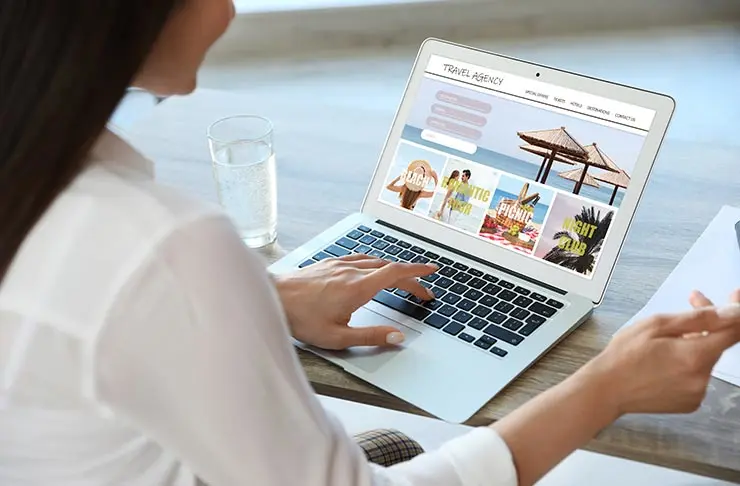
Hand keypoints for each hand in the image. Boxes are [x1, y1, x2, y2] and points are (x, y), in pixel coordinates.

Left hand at [274, 255, 437, 349]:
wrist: (272, 298)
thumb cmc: (300, 319)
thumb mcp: (338, 337)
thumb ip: (370, 337)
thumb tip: (397, 336)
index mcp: (357, 287)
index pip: (395, 273)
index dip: (417, 272)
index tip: (432, 271)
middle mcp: (350, 271)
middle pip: (389, 268)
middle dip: (409, 278)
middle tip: (422, 292)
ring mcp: (338, 264)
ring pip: (374, 261)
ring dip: (392, 269)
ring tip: (401, 281)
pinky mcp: (328, 263)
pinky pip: (358, 258)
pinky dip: (373, 263)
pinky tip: (370, 268)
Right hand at [582, 290, 739, 416]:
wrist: (607, 389)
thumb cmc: (624, 355)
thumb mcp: (656, 325)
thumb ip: (698, 318)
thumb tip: (732, 312)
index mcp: (695, 356)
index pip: (733, 332)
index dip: (735, 311)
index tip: (733, 297)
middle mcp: (702, 378)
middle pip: (718, 343)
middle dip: (709, 322)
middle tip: (692, 302)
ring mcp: (697, 393)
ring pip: (706, 358)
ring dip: (696, 342)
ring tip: (668, 337)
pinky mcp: (690, 402)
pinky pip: (697, 375)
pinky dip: (688, 362)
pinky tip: (666, 358)